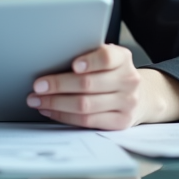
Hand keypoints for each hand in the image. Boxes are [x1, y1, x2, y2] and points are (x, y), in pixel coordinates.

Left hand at [26, 44, 178, 128]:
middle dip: (58, 85)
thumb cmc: (112, 73)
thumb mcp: (108, 59)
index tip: (73, 65)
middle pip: (89, 84)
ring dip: (56, 103)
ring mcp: (126, 103)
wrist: (141, 96)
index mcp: (123, 59)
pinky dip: (64, 116)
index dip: (89, 61)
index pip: (107, 58)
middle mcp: (128, 81)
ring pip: (85, 105)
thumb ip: (88, 55)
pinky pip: (87, 121)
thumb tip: (51, 56)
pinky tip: (50, 110)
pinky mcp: (120, 122)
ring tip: (37, 100)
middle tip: (37, 86)